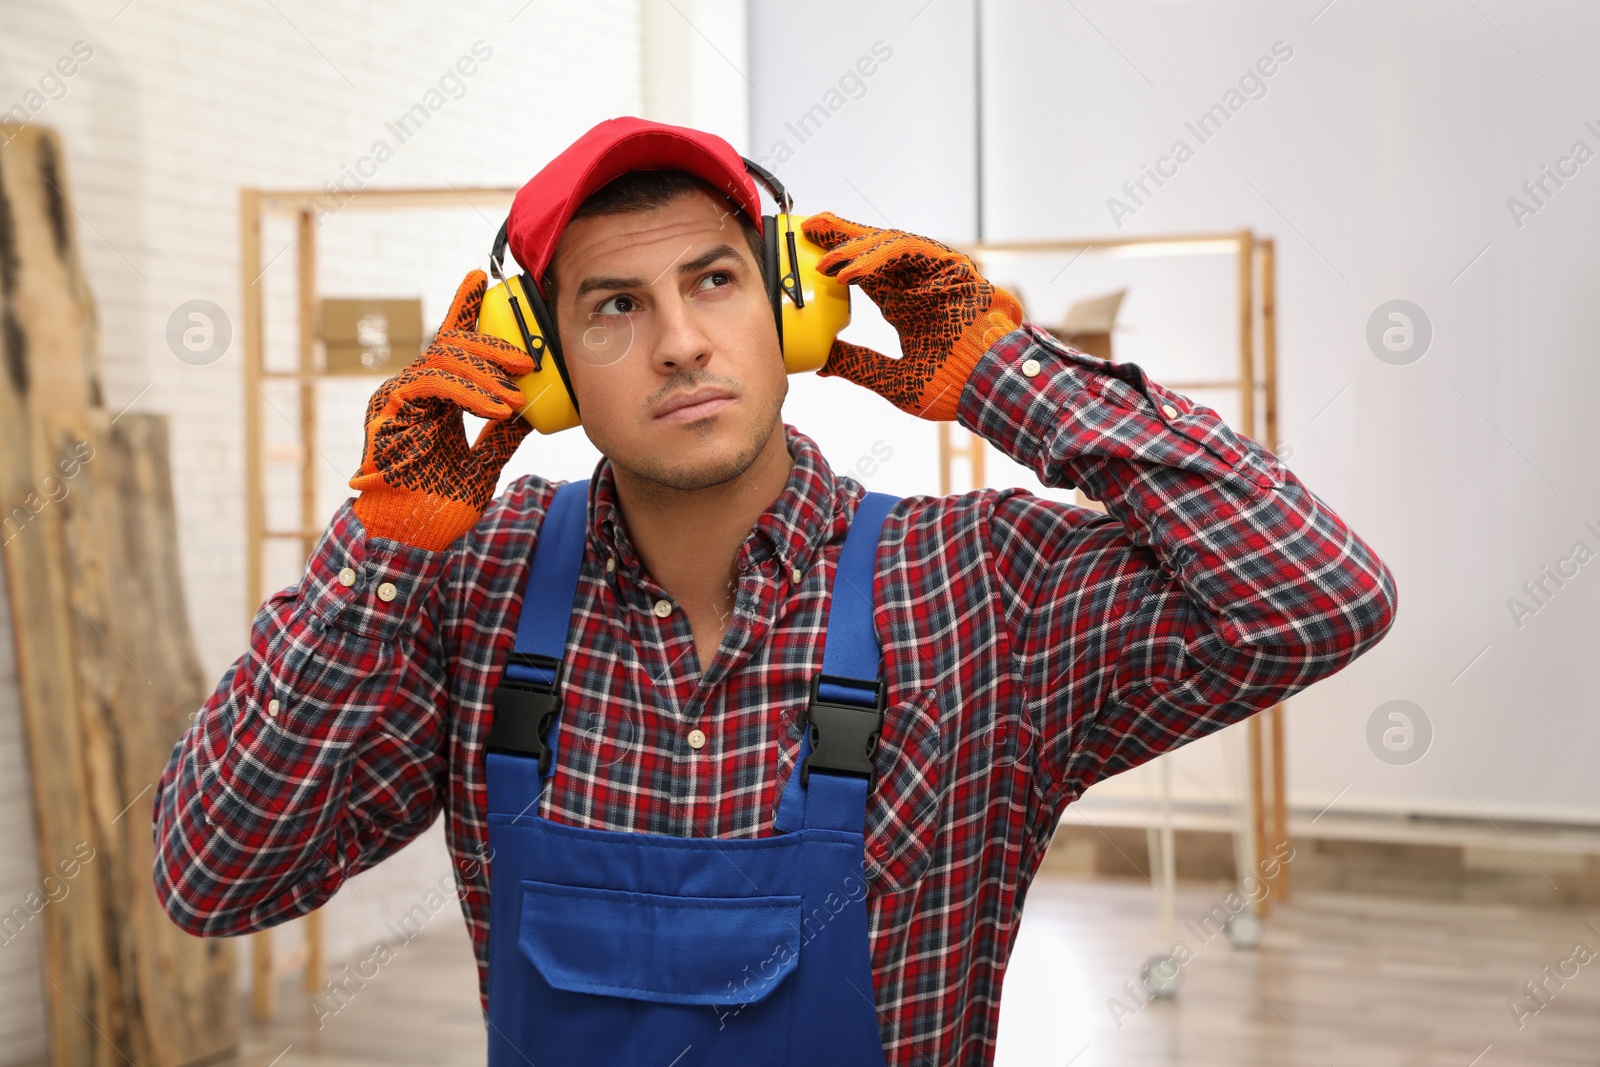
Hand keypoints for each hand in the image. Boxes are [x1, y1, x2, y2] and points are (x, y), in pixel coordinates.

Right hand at [349, 270, 533, 550]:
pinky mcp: (389, 410)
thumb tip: (531, 414)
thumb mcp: (482, 464)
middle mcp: (413, 390)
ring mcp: (398, 397)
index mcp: (434, 398)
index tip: (482, 279)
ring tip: (515, 399)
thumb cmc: (438, 505)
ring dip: (486, 374)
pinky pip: (431, 383)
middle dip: (492, 346)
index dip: (462, 308)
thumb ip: (500, 436)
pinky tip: (495, 408)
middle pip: (451, 345)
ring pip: (442, 359)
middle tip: (529, 361)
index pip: (450, 344)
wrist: (412, 536)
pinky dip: (468, 392)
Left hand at [800, 212, 1023, 421]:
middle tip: (809, 228)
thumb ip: (857, 365)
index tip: (807, 255)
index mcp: (904, 304)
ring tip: (826, 261)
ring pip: (889, 244)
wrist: (990, 390)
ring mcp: (936, 273)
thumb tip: (821, 364)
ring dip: (854, 249)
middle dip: (841, 237)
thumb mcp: (890, 379)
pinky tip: (852, 271)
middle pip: (874, 250)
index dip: (837, 260)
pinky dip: (877, 257)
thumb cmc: (951, 388)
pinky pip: (910, 249)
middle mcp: (917, 284)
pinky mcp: (952, 267)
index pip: (864, 274)